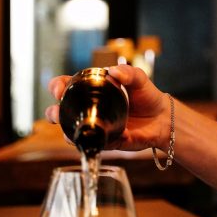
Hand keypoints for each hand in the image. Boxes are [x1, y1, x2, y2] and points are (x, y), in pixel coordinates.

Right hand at [45, 64, 171, 152]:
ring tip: (66, 126)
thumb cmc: (147, 96)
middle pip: (61, 111)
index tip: (60, 88)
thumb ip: (128, 72)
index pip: (67, 86)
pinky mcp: (104, 142)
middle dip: (53, 111)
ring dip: (64, 129)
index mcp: (92, 90)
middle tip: (58, 109)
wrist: (163, 118)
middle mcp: (89, 109)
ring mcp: (95, 126)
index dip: (58, 86)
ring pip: (70, 130)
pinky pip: (90, 144)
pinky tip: (86, 137)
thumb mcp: (139, 79)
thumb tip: (113, 72)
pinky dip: (85, 142)